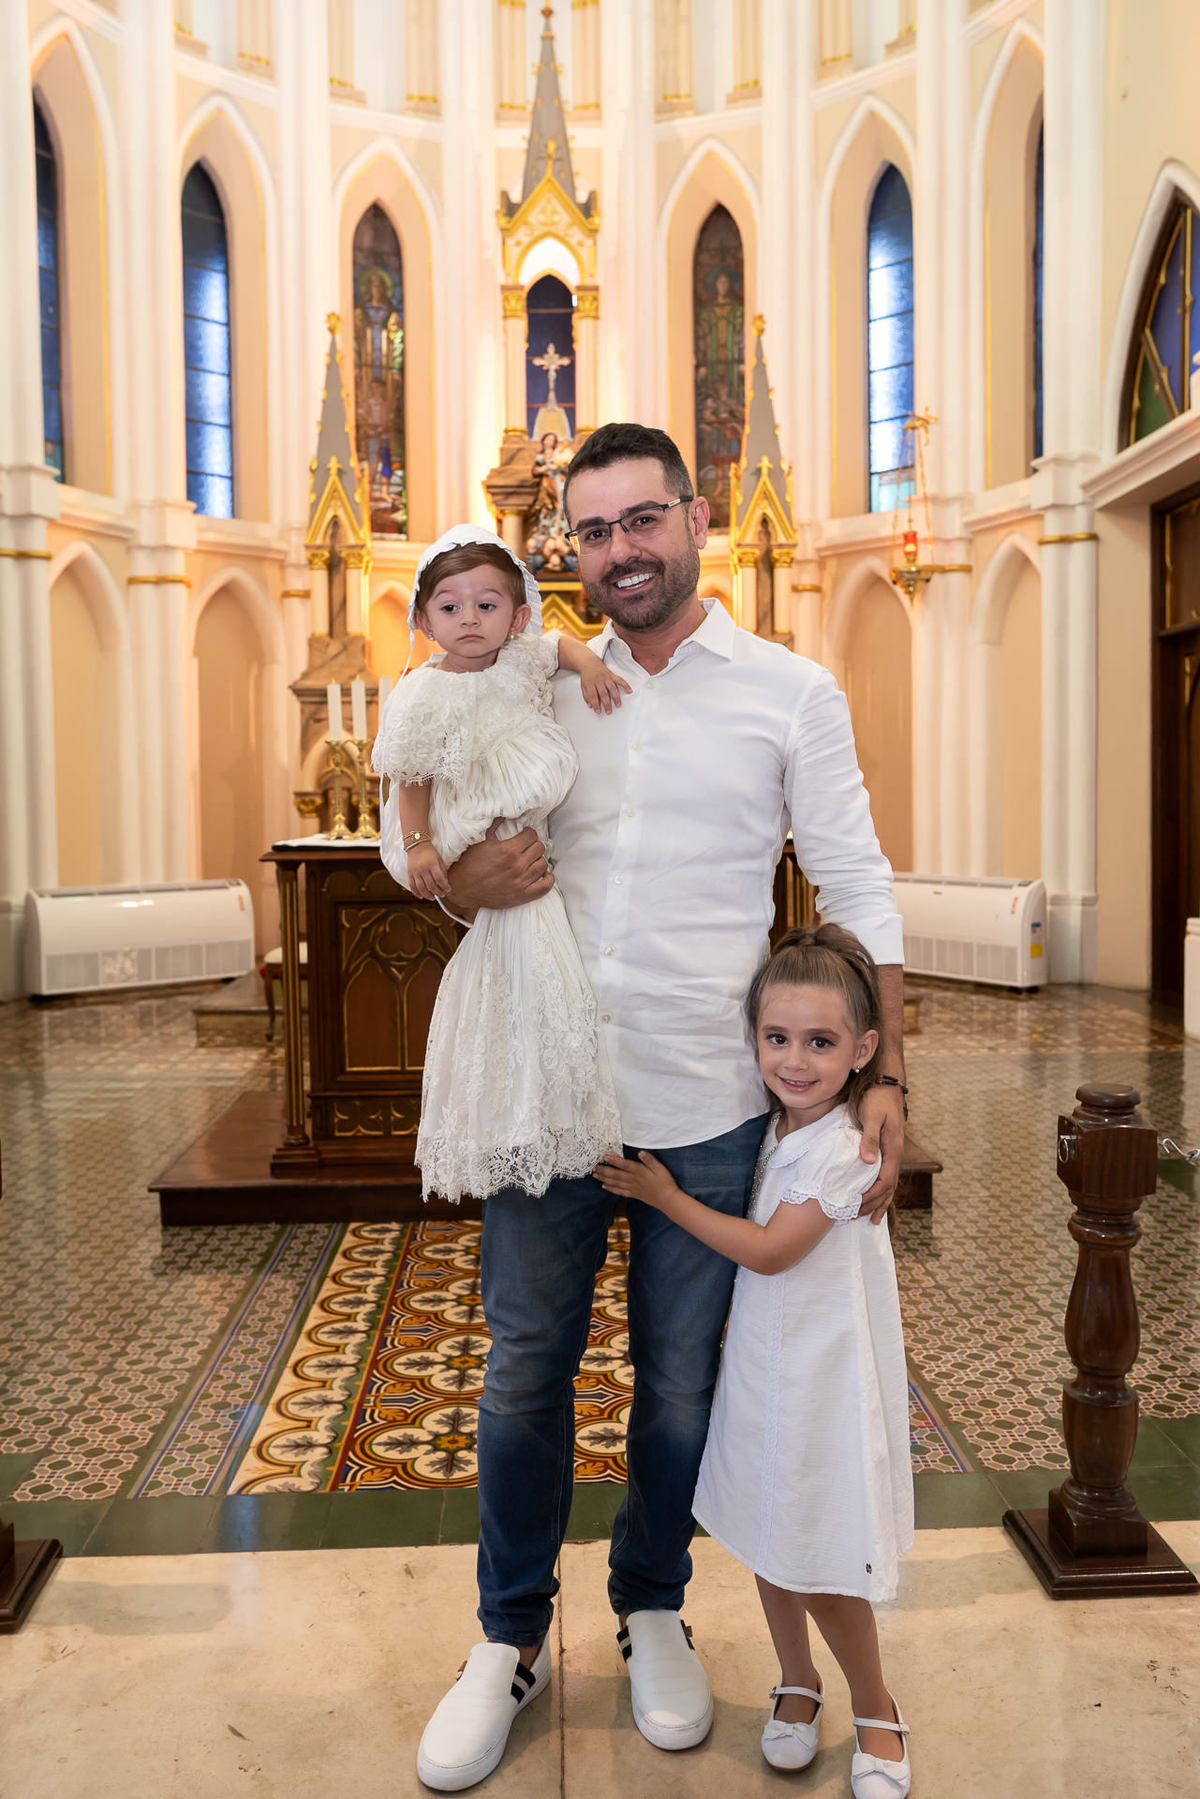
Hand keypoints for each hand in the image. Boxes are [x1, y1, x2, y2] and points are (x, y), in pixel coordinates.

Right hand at [408, 839, 449, 900]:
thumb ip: (443, 871)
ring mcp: (415, 871)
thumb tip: (445, 883)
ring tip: (433, 897)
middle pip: (431, 885)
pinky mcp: (409, 873)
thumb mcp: (439, 859)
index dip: (445, 886)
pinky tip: (421, 896)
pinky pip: (412, 886)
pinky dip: (416, 893)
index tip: (448, 890)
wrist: (417, 845)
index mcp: (432, 864)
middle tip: (442, 895)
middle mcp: (423, 868)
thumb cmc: (430, 852)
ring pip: (421, 888)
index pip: (440, 879)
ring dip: (428, 895)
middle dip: (438, 892)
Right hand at [445, 826, 553, 912]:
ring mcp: (520, 882)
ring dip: (538, 860)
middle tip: (527, 847)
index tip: (524, 835)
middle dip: (533, 845)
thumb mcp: (480, 842)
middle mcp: (517, 866)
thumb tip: (502, 816)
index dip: (528, 833)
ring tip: (531, 860)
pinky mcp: (521, 896)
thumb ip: (494, 827)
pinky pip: (545, 887)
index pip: (531, 835)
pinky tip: (543, 874)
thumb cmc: (469, 864)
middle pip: (539, 848)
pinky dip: (548, 879)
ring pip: (543, 865)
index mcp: (508, 850)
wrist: (462, 888)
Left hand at [578, 661, 631, 714]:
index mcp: (590, 683)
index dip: (595, 704)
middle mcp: (599, 680)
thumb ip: (586, 696)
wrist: (589, 663)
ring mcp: (606, 677)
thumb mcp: (583, 686)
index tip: (598, 711)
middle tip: (609, 711)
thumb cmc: (587, 676)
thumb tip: (591, 706)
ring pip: (612, 688)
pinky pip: (619, 680)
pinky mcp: (612, 675)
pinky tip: (629, 690)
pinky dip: (625, 685)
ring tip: (618, 704)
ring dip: (616, 697)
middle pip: (603, 693)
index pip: (593, 696)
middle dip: (606, 704)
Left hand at [594, 1151, 682, 1212]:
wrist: (668, 1199)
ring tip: (595, 1175)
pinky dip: (611, 1189)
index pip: (624, 1164)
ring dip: (604, 1178)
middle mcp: (633, 1180)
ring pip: (615, 1183)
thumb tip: (640, 1152)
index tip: (604, 1156)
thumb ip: (650, 1160)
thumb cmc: (665, 1182)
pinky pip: (619, 1192)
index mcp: (639, 1171)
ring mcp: (632, 1188)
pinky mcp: (633, 1194)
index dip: (614, 1160)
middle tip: (594, 1167)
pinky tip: (604, 1186)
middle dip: (604, 1170)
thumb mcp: (660, 1168)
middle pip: (616, 1174)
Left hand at [858, 1083, 905, 1223]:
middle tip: (855, 1217)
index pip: (884, 1181)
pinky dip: (880, 1190)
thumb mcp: (872, 1116)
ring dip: (879, 1202)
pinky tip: (874, 1197)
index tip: (856, 1207)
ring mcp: (892, 1153)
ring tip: (869, 1218)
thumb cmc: (877, 1099)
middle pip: (887, 1188)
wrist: (885, 1086)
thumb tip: (867, 1161)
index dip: (871, 1197)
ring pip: (888, 1184)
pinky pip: (885, 1175)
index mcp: (892, 1149)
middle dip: (873, 1205)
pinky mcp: (886, 1149)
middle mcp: (895, 1155)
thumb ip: (869, 1138)